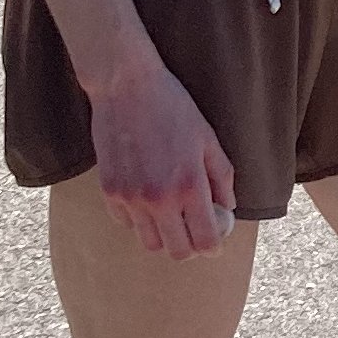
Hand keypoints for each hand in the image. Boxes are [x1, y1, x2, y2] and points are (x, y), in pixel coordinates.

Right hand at [85, 57, 238, 259]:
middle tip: (195, 231)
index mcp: (190, 186)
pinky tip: (148, 199)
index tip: (216, 240)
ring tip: (171, 214)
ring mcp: (130, 198)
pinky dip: (140, 219)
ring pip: (150, 242)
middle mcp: (159, 199)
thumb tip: (228, 208)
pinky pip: (127, 223)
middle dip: (190, 246)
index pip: (205, 241)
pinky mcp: (109, 191)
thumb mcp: (208, 140)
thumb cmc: (174, 109)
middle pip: (177, 251)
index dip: (214, 246)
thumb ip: (221, 178)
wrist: (126, 86)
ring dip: (164, 235)